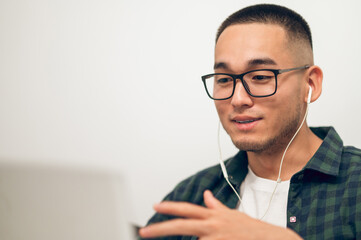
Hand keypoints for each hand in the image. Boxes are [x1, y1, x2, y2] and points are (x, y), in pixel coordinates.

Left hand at [139, 190, 300, 238]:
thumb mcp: (232, 214)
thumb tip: (205, 195)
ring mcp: (217, 238)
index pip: (187, 209)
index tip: (155, 206)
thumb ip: (216, 206)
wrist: (273, 239)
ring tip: (215, 238)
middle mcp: (213, 225)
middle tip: (144, 232)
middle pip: (181, 225)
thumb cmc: (252, 229)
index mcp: (213, 216)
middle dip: (160, 229)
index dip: (170, 207)